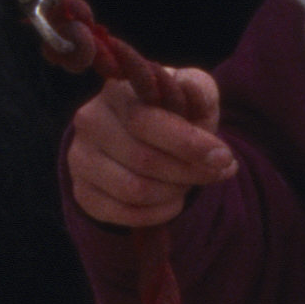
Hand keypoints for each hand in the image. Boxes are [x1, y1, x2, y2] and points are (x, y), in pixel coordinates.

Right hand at [65, 62, 235, 231]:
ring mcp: (80, 158)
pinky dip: (158, 213)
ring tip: (189, 183)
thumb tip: (192, 94)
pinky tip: (172, 201)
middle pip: (143, 160)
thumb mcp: (190, 93)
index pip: (145, 121)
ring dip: (174, 193)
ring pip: (134, 190)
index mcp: (116, 91)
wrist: (142, 139)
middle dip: (188, 172)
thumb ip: (197, 90)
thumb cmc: (172, 113)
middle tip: (214, 172)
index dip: (187, 143)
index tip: (223, 157)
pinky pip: (123, 213)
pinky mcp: (82, 191)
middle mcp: (90, 121)